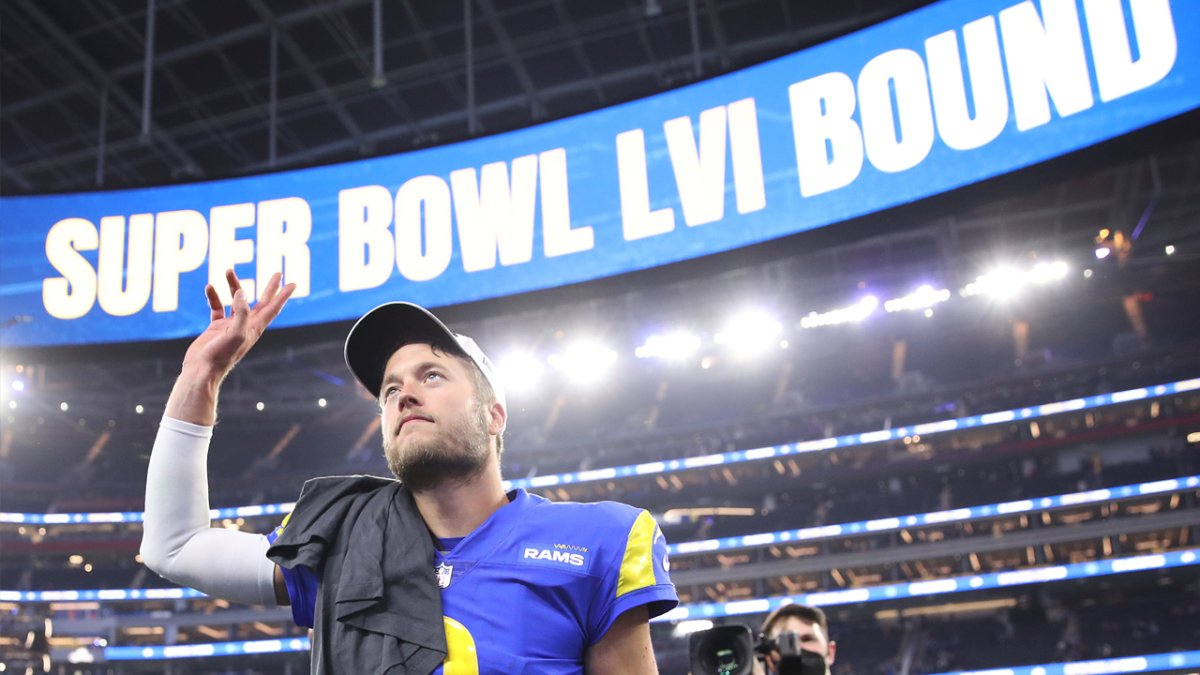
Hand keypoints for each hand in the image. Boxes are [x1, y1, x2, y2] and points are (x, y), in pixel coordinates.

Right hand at [181, 269, 295, 381]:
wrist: (201, 370)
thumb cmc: (220, 355)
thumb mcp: (234, 333)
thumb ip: (240, 313)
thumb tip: (241, 292)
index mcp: (255, 328)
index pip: (273, 308)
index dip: (283, 295)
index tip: (293, 283)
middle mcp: (246, 325)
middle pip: (262, 302)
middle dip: (270, 288)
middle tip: (278, 273)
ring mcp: (231, 325)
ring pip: (236, 300)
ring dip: (234, 285)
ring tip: (228, 270)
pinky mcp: (217, 327)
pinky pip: (217, 307)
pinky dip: (214, 296)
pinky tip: (209, 287)